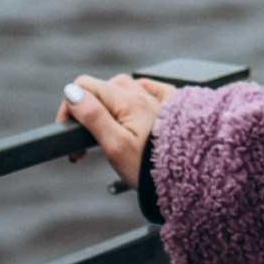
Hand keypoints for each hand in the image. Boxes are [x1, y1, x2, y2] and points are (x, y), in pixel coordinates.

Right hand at [56, 72, 176, 187]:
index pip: (83, 87)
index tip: (72, 139)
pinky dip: (135, 98)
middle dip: (88, 111)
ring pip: (125, 88)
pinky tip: (134, 114)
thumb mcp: (115, 146)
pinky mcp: (174, 104)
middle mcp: (144, 93)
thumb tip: (71, 92)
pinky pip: (149, 89)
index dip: (70, 110)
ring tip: (109, 134)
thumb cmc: (151, 167)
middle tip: (87, 146)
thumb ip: (93, 116)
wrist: (193, 176)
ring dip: (110, 105)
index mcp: (127, 101)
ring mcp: (159, 97)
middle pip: (103, 87)